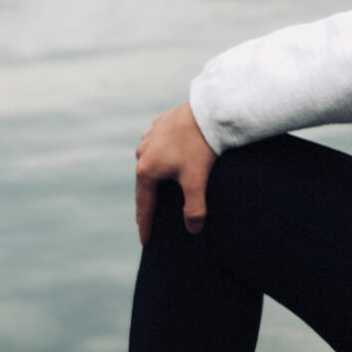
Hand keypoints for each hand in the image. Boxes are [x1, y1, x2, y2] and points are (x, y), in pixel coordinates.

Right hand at [135, 102, 216, 245]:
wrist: (209, 111)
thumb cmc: (201, 145)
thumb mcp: (197, 179)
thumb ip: (194, 208)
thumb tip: (193, 230)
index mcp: (146, 169)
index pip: (144, 205)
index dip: (145, 224)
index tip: (145, 241)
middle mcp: (142, 153)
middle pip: (144, 184)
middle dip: (147, 202)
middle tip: (148, 219)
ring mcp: (149, 136)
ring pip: (149, 162)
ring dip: (153, 176)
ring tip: (158, 187)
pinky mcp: (159, 124)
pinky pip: (157, 144)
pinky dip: (161, 155)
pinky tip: (167, 157)